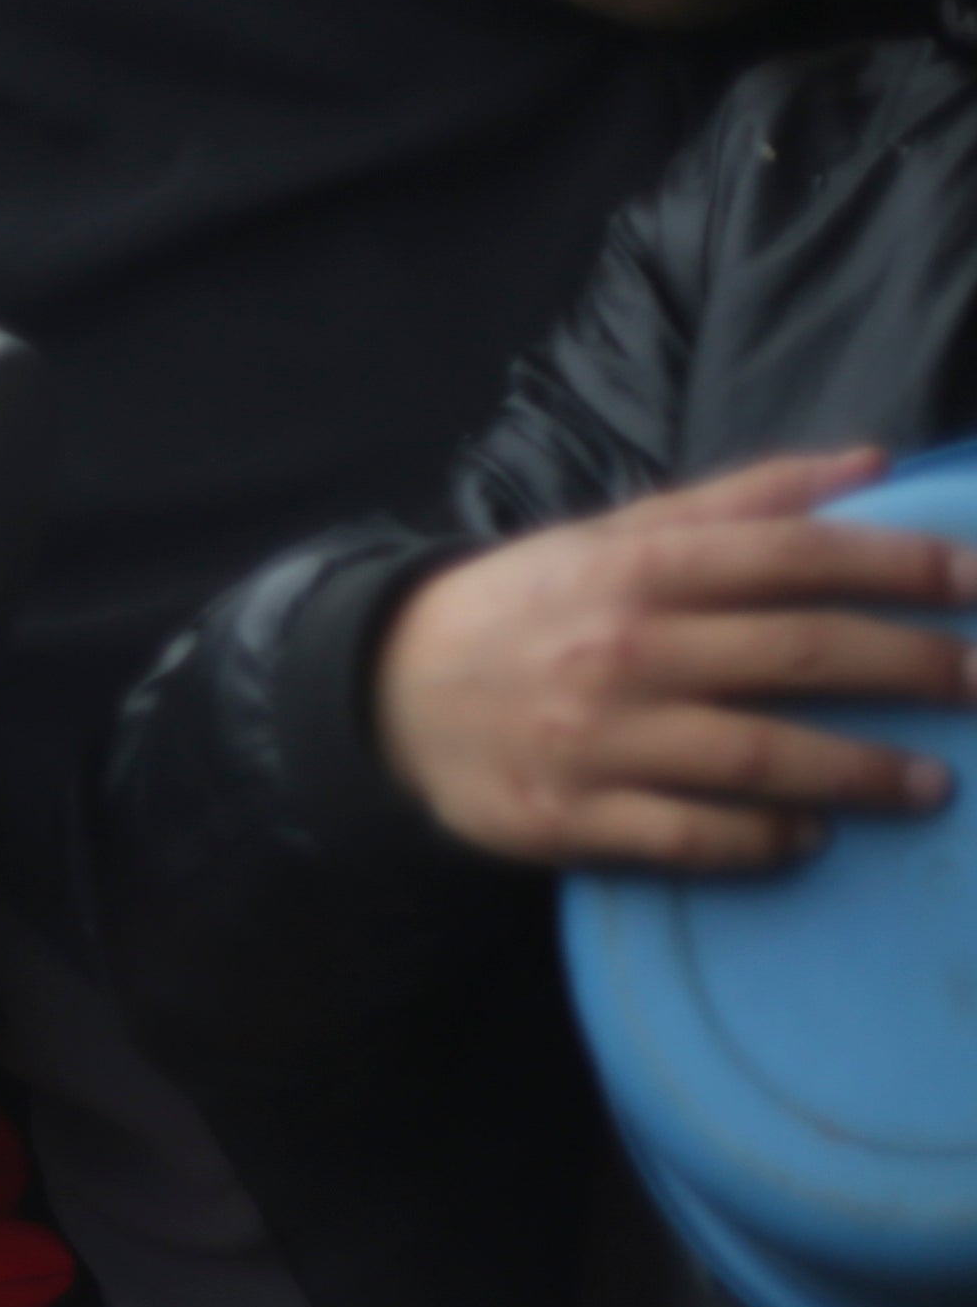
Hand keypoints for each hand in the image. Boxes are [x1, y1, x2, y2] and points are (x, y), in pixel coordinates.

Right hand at [374, 449, 976, 870]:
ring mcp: (595, 739)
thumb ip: (743, 500)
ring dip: (861, 773)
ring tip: (931, 785)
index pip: (797, 556)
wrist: (384, 688)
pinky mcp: (565, 816)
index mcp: (641, 567)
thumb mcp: (617, 534)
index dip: (902, 568)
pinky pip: (688, 837)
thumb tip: (873, 465)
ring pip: (760, 757)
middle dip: (915, 670)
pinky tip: (809, 838)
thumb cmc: (527, 606)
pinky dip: (761, 841)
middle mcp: (625, 648)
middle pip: (802, 656)